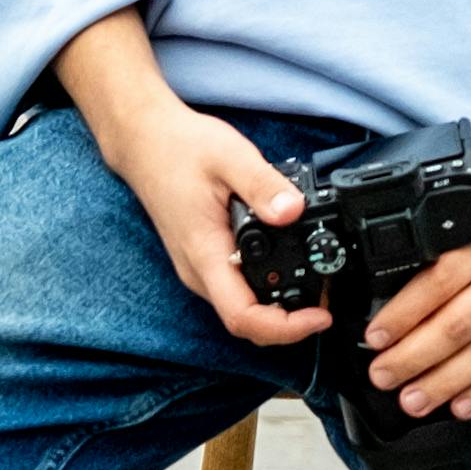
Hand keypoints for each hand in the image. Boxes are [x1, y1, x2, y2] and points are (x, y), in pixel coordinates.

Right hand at [51, 16, 325, 351]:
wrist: (144, 141)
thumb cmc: (178, 148)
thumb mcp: (229, 156)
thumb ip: (263, 185)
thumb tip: (293, 211)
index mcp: (204, 254)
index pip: (242, 317)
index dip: (285, 328)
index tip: (319, 316)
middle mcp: (198, 270)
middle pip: (246, 322)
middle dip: (290, 320)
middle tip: (327, 298)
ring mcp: (198, 267)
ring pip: (241, 307)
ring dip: (278, 307)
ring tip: (314, 280)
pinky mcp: (203, 257)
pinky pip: (236, 288)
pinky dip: (265, 288)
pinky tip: (287, 262)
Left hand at [364, 140, 470, 426]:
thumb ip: (450, 239)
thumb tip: (401, 277)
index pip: (436, 283)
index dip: (402, 315)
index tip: (375, 338)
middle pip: (455, 326)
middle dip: (412, 358)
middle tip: (382, 377)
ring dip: (444, 383)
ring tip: (413, 401)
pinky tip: (463, 406)